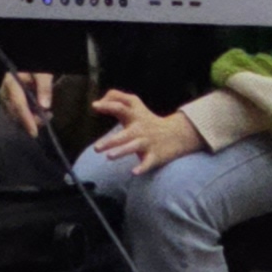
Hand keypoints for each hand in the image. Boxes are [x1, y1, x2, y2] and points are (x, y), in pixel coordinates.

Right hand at [0, 70, 57, 136]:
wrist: (26, 66)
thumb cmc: (35, 68)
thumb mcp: (43, 74)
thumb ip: (44, 88)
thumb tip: (45, 107)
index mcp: (11, 82)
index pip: (18, 105)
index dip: (26, 120)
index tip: (34, 132)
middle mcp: (4, 92)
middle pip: (16, 114)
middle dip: (32, 120)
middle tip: (48, 116)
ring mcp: (4, 98)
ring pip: (15, 117)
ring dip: (31, 120)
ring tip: (46, 114)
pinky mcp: (7, 103)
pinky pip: (16, 116)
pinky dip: (28, 118)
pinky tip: (39, 113)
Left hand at [84, 89, 208, 172]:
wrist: (176, 134)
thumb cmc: (147, 119)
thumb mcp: (135, 105)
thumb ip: (118, 98)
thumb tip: (96, 102)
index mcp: (134, 116)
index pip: (120, 107)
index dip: (107, 105)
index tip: (95, 106)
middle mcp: (140, 129)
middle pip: (124, 134)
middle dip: (110, 141)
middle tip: (96, 148)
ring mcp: (147, 142)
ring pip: (133, 147)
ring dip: (121, 151)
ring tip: (109, 156)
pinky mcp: (155, 155)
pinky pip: (148, 162)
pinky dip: (142, 167)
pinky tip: (134, 172)